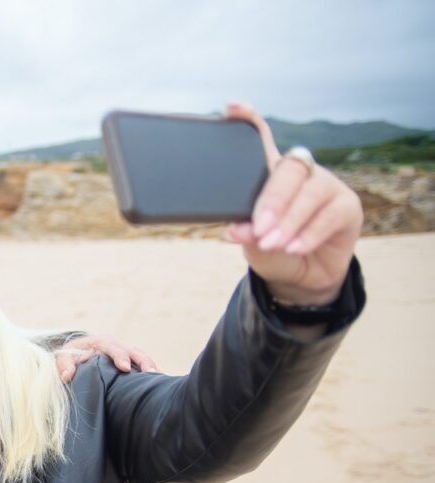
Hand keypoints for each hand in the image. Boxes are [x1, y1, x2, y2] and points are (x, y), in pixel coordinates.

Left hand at [55, 334, 158, 381]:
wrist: (78, 352)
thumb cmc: (71, 355)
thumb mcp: (63, 357)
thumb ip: (63, 365)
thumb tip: (67, 377)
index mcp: (101, 342)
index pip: (113, 347)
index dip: (120, 356)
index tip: (125, 368)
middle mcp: (117, 345)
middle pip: (134, 351)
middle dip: (143, 362)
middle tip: (150, 374)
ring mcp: (126, 352)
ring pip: (142, 357)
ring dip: (151, 367)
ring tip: (159, 380)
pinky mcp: (131, 361)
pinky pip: (144, 365)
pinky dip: (151, 372)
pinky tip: (159, 384)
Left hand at [224, 103, 362, 304]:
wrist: (301, 278)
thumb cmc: (273, 251)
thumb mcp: (253, 244)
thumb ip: (246, 235)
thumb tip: (238, 230)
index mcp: (270, 174)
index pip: (261, 141)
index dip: (249, 121)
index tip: (231, 108)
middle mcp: (300, 174)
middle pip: (290, 168)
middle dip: (272, 199)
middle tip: (258, 228)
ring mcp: (326, 186)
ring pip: (310, 192)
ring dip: (289, 220)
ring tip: (272, 243)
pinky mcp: (347, 206)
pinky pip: (328, 215)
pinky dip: (307, 234)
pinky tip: (293, 248)